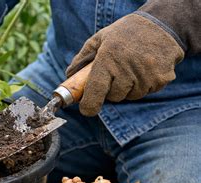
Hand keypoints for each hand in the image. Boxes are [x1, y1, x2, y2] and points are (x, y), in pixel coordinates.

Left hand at [66, 13, 183, 116]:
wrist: (161, 23)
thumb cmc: (125, 33)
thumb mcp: (99, 39)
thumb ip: (82, 58)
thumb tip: (69, 75)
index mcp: (108, 59)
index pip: (95, 91)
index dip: (89, 105)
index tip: (86, 109)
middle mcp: (127, 69)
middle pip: (114, 97)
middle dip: (111, 91)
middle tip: (115, 75)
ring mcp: (146, 75)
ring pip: (131, 96)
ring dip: (128, 89)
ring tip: (131, 69)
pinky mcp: (162, 79)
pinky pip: (148, 91)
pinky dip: (144, 85)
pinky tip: (145, 69)